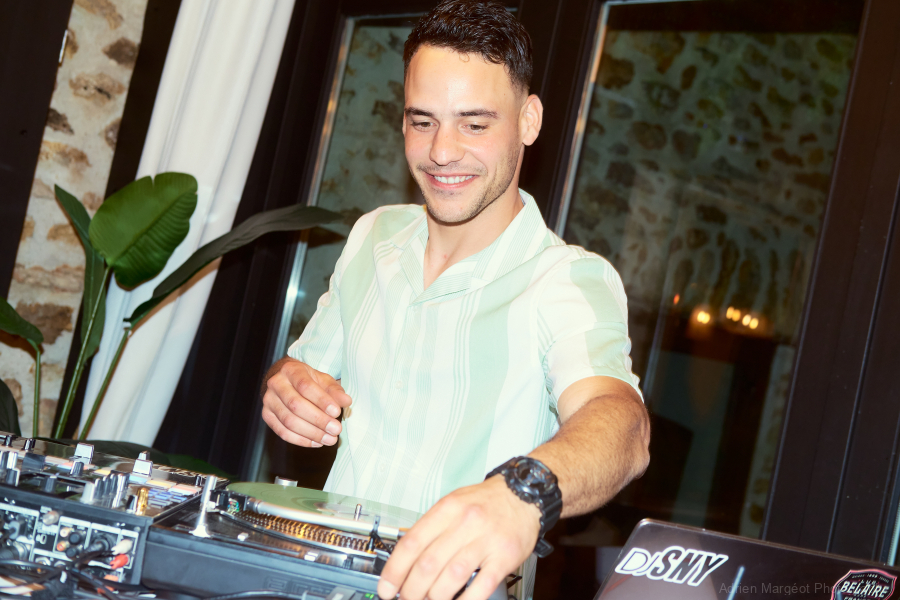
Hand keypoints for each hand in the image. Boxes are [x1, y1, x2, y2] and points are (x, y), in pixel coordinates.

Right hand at [261, 358, 351, 446]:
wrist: (286, 381)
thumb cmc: (307, 380)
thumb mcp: (323, 380)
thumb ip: (335, 391)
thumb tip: (346, 401)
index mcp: (290, 370)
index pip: (305, 386)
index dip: (321, 401)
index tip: (337, 412)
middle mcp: (276, 384)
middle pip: (296, 405)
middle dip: (318, 420)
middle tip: (336, 430)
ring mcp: (268, 400)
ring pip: (288, 421)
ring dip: (311, 433)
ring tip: (330, 439)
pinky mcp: (266, 415)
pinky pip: (282, 432)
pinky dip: (301, 440)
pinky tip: (317, 442)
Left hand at [377, 476, 540, 599]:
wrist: (525, 493)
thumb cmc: (487, 501)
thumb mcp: (454, 503)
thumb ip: (432, 528)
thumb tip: (407, 559)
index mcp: (448, 509)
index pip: (412, 542)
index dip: (395, 570)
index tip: (387, 587)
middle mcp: (465, 523)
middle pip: (428, 564)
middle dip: (412, 590)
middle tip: (407, 599)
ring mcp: (486, 540)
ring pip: (451, 576)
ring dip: (434, 597)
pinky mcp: (504, 556)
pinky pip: (481, 585)